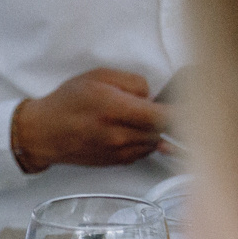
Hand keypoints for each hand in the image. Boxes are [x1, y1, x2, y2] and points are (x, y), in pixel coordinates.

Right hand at [9, 70, 169, 172]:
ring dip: (154, 129)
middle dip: (167, 118)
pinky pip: (142, 151)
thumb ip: (132, 82)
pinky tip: (131, 129)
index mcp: (115, 108)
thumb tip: (152, 96)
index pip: (162, 115)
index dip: (182, 111)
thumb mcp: (98, 77)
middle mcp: (118, 134)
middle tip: (165, 105)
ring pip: (154, 141)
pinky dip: (144, 140)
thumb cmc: (67, 102)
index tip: (194, 105)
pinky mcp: (116, 162)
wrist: (43, 133)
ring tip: (139, 116)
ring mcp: (118, 151)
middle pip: (162, 129)